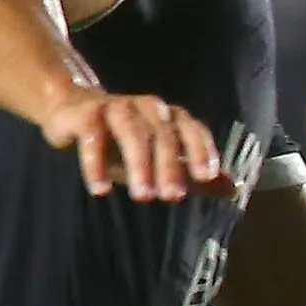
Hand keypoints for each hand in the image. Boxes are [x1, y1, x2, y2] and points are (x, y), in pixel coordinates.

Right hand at [40, 90, 225, 202]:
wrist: (71, 109)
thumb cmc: (121, 142)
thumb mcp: (158, 161)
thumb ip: (193, 175)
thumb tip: (234, 189)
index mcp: (169, 117)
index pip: (192, 129)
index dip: (200, 150)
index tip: (206, 176)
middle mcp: (147, 108)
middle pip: (163, 135)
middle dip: (170, 166)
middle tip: (172, 197)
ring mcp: (115, 107)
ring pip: (132, 131)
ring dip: (139, 163)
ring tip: (143, 196)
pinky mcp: (86, 114)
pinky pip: (93, 136)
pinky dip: (96, 162)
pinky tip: (100, 189)